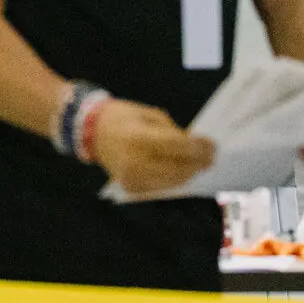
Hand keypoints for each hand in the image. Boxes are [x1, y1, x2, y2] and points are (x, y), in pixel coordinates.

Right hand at [88, 100, 214, 194]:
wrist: (91, 132)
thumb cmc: (121, 117)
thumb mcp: (148, 114)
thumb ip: (171, 131)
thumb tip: (193, 145)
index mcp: (139, 138)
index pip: (178, 147)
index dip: (199, 148)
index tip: (213, 145)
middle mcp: (136, 162)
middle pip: (179, 168)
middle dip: (199, 163)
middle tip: (212, 156)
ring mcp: (133, 178)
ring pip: (173, 181)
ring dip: (189, 173)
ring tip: (201, 164)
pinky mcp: (132, 188)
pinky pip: (161, 188)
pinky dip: (174, 180)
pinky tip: (182, 171)